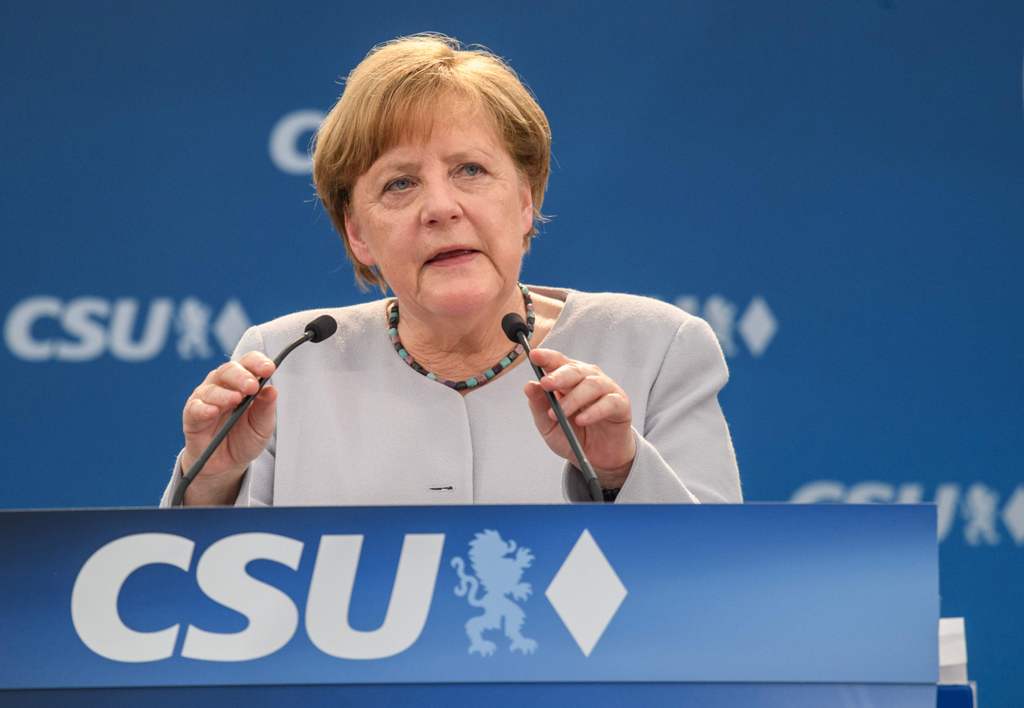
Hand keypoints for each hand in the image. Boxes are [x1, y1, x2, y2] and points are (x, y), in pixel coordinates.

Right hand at [180, 352, 276, 503]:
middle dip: (241, 376)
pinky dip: (204, 408)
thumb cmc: (245, 438)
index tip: (269, 369)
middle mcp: (222, 386)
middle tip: (252, 386)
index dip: (257, 362)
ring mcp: (205, 399)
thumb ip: (266, 408)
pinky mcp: (192, 416)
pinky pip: (195, 408)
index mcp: (242, 382)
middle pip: (228, 371)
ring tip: (236, 400)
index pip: (248, 363)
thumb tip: (272, 390)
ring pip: (211, 389)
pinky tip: (212, 411)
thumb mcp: (262, 425)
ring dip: (224, 394)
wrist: (228, 464)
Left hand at [522, 348, 634, 488]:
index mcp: (568, 379)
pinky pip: (609, 402)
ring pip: (591, 384)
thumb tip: (529, 386)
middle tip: (546, 384)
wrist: (597, 458)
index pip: (557, 362)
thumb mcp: (549, 425)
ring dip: (573, 398)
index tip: (533, 355)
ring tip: (561, 413)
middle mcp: (588, 379)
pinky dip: (594, 411)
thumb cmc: (573, 436)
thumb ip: (539, 406)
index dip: (546, 357)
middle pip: (574, 369)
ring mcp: (606, 390)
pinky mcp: (620, 404)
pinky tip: (582, 420)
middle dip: (559, 375)